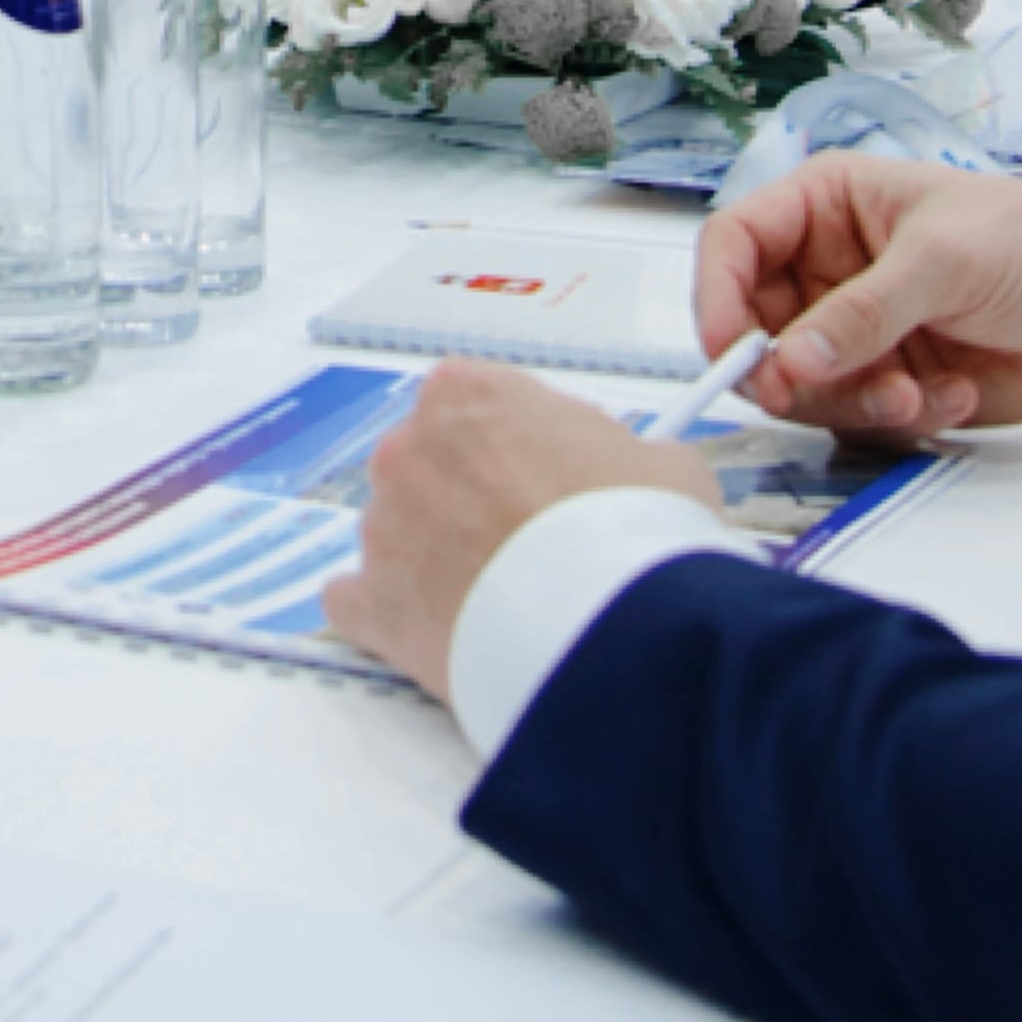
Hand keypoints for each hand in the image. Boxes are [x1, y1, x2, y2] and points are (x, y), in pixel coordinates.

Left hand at [316, 361, 723, 709]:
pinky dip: (387, 613)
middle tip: (529, 541)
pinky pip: (357, 601)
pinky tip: (431, 626)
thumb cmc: (633, 531)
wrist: (607, 625)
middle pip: (430, 466)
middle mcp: (409, 449)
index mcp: (467, 394)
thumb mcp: (665, 463)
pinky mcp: (373, 604)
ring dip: (435, 556)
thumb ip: (626, 452)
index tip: (546, 475)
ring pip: (398, 532)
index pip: (476, 403)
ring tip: (501, 597)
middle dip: (470, 500)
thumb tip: (632, 470)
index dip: (516, 444)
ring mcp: (383, 527)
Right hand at [695, 152, 1021, 438]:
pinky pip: (858, 414)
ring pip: (803, 383)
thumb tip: (785, 362)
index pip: (735, 244)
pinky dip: (900, 415)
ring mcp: (863, 328)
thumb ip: (859, 314)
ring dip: (851, 400)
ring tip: (914, 393)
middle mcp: (832, 267)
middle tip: (812, 393)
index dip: (716, 297)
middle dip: (786, 370)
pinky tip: (953, 394)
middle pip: (756, 327)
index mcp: (828, 206)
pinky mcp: (895, 377)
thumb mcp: (942, 262)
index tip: (728, 353)